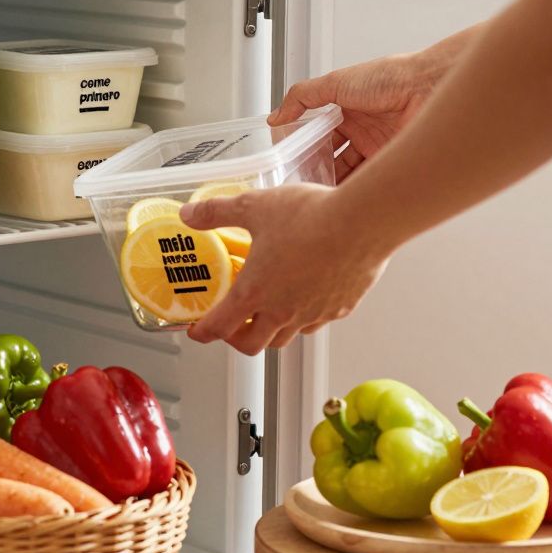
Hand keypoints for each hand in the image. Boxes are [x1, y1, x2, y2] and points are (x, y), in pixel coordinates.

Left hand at [179, 184, 390, 355]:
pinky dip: (304, 318)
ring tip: (268, 311)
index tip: (198, 332)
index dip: (203, 333)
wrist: (362, 222)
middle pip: (252, 345)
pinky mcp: (340, 309)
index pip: (220, 327)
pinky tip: (306, 297)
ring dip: (270, 331)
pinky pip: (316, 323)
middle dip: (236, 339)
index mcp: (255, 291)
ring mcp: (313, 314)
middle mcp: (283, 311)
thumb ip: (217, 212)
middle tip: (232, 326)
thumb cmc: (310, 216)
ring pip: (286, 338)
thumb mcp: (253, 206)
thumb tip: (189, 214)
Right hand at [269, 53, 441, 179]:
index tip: (290, 164)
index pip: (320, 135)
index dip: (306, 149)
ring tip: (318, 195)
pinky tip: (342, 196)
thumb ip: (302, 97)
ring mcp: (377, 147)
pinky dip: (355, 189)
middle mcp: (363, 130)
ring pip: (349, 172)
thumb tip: (277, 116)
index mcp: (348, 110)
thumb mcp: (335, 82)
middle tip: (302, 186)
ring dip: (334, 183)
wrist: (428, 88)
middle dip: (318, 172)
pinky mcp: (391, 161)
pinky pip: (368, 180)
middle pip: (334, 157)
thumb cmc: (390, 78)